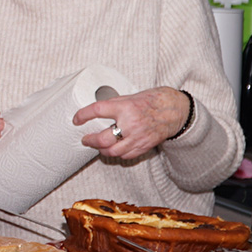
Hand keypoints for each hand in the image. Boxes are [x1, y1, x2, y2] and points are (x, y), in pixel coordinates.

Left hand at [73, 87, 190, 159]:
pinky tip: (113, 149)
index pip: (97, 110)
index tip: (76, 119)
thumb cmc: (153, 101)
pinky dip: (117, 153)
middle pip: (102, 139)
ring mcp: (138, 137)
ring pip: (112, 151)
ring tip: (97, 145)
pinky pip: (125, 155)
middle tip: (85, 139)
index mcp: (125, 107)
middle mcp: (130, 123)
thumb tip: (96, 112)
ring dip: (101, 150)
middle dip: (90, 140)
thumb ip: (114, 105)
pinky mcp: (144, 146)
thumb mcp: (130, 96)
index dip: (83, 115)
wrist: (175, 110)